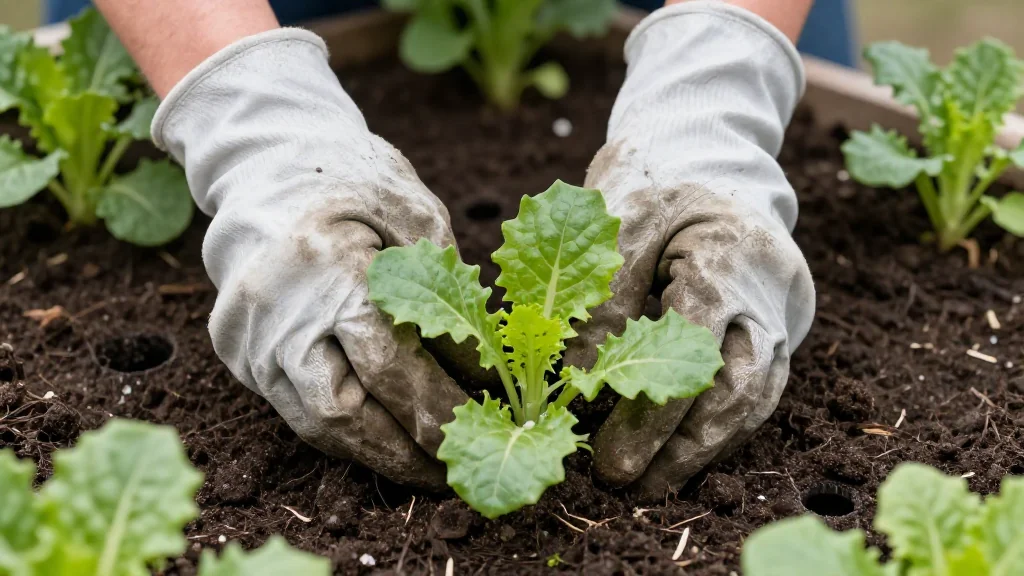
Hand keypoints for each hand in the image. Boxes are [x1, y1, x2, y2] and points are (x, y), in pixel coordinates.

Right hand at [152, 30, 467, 488]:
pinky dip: (344, 434)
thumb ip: (446, 281)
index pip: (392, 364)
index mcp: (327, 266)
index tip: (489, 424)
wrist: (262, 163)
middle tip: (460, 471)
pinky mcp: (238, 353)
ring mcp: (250, 337)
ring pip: (315, 425)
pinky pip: (295, 412)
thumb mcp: (412, 205)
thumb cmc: (348, 178)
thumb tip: (478, 365)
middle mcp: (279, 311)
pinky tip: (384, 439)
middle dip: (409, 453)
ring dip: (376, 455)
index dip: (443, 406)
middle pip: (346, 412)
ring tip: (427, 468)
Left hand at [567, 2, 815, 499]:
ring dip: (703, 450)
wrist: (712, 165)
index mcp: (727, 253)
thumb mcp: (619, 220)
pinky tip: (679, 456)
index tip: (614, 458)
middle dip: (684, 448)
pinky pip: (755, 394)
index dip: (657, 412)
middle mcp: (765, 292)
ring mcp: (778, 315)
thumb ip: (604, 294)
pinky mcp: (775, 334)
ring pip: (753, 400)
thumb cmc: (656, 185)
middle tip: (629, 484)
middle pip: (739, 389)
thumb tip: (581, 379)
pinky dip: (717, 431)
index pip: (696, 347)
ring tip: (650, 485)